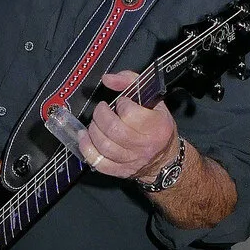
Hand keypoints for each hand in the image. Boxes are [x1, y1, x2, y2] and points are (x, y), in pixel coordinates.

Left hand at [79, 69, 178, 184]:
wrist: (164, 159)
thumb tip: (107, 79)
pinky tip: (84, 137)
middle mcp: (145, 146)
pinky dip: (87, 148)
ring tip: (96, 122)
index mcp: (156, 127)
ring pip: (104, 146)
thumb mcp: (153, 100)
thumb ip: (130, 82)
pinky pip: (98, 162)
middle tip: (102, 110)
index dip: (121, 104)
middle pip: (114, 130)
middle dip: (101, 115)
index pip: (129, 113)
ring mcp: (131, 161)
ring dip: (93, 130)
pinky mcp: (120, 171)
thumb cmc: (158, 127)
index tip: (122, 103)